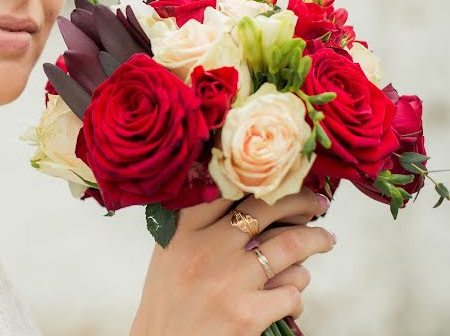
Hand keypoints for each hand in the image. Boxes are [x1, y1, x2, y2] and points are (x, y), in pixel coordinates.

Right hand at [130, 187, 334, 335]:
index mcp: (183, 233)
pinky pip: (292, 292)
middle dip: (301, 202)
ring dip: (316, 242)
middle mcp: (206, 250)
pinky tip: (291, 296)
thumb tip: (242, 201)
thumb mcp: (169, 256)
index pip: (227, 190)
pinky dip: (296, 293)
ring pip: (291, 247)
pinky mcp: (249, 314)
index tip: (281, 177)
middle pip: (266, 209)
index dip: (261, 180)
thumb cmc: (168, 304)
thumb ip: (195, 228)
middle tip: (317, 204)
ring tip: (324, 241)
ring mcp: (230, 281)